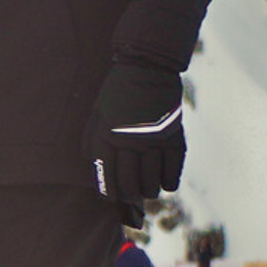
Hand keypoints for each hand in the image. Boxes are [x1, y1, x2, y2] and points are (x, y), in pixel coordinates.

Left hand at [86, 61, 186, 217]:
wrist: (147, 68)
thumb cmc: (118, 92)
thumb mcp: (98, 112)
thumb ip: (93, 139)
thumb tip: (93, 164)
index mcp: (107, 135)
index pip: (106, 175)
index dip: (108, 192)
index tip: (112, 197)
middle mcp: (129, 140)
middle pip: (129, 183)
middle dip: (129, 196)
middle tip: (131, 196)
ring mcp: (153, 140)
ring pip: (151, 182)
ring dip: (149, 191)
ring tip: (147, 189)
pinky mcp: (174, 138)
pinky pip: (173, 172)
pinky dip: (169, 182)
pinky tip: (165, 182)